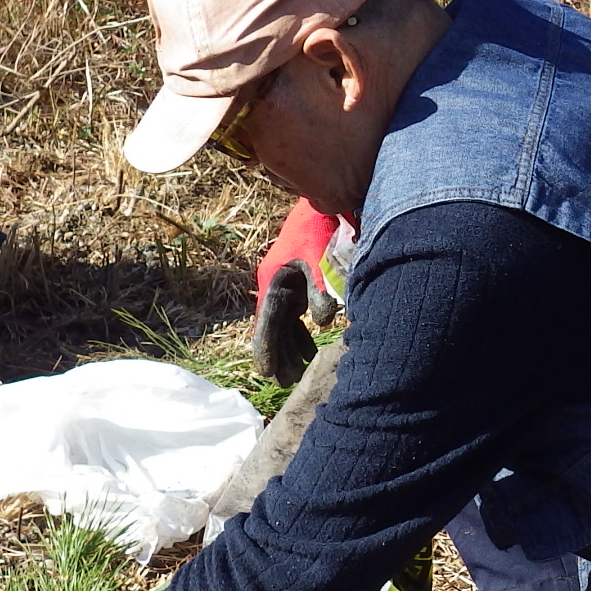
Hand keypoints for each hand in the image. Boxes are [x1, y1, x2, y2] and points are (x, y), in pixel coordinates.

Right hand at [252, 198, 339, 385]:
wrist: (324, 207)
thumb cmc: (320, 229)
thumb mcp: (320, 258)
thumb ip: (321, 288)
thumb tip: (324, 322)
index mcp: (274, 281)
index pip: (267, 321)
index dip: (265, 348)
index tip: (266, 373)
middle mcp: (275, 287)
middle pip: (273, 329)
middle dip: (279, 356)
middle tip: (286, 384)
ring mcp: (286, 288)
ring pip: (284, 327)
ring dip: (291, 350)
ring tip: (299, 375)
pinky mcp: (298, 288)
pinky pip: (295, 320)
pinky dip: (302, 336)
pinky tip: (311, 354)